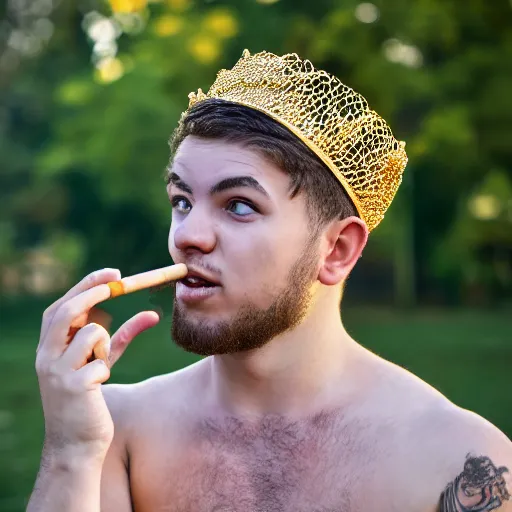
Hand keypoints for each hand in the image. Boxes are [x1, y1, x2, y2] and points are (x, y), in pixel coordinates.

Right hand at [35, 268, 159, 454]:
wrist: (76, 444)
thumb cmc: (90, 397)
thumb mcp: (105, 360)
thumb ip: (124, 336)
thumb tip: (152, 314)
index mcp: (49, 347)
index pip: (62, 306)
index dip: (86, 286)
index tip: (113, 273)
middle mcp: (46, 355)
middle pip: (68, 310)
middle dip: (94, 291)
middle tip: (119, 279)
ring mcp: (56, 371)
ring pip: (93, 333)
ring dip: (106, 344)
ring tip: (100, 366)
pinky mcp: (73, 386)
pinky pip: (102, 361)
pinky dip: (106, 368)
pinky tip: (97, 388)